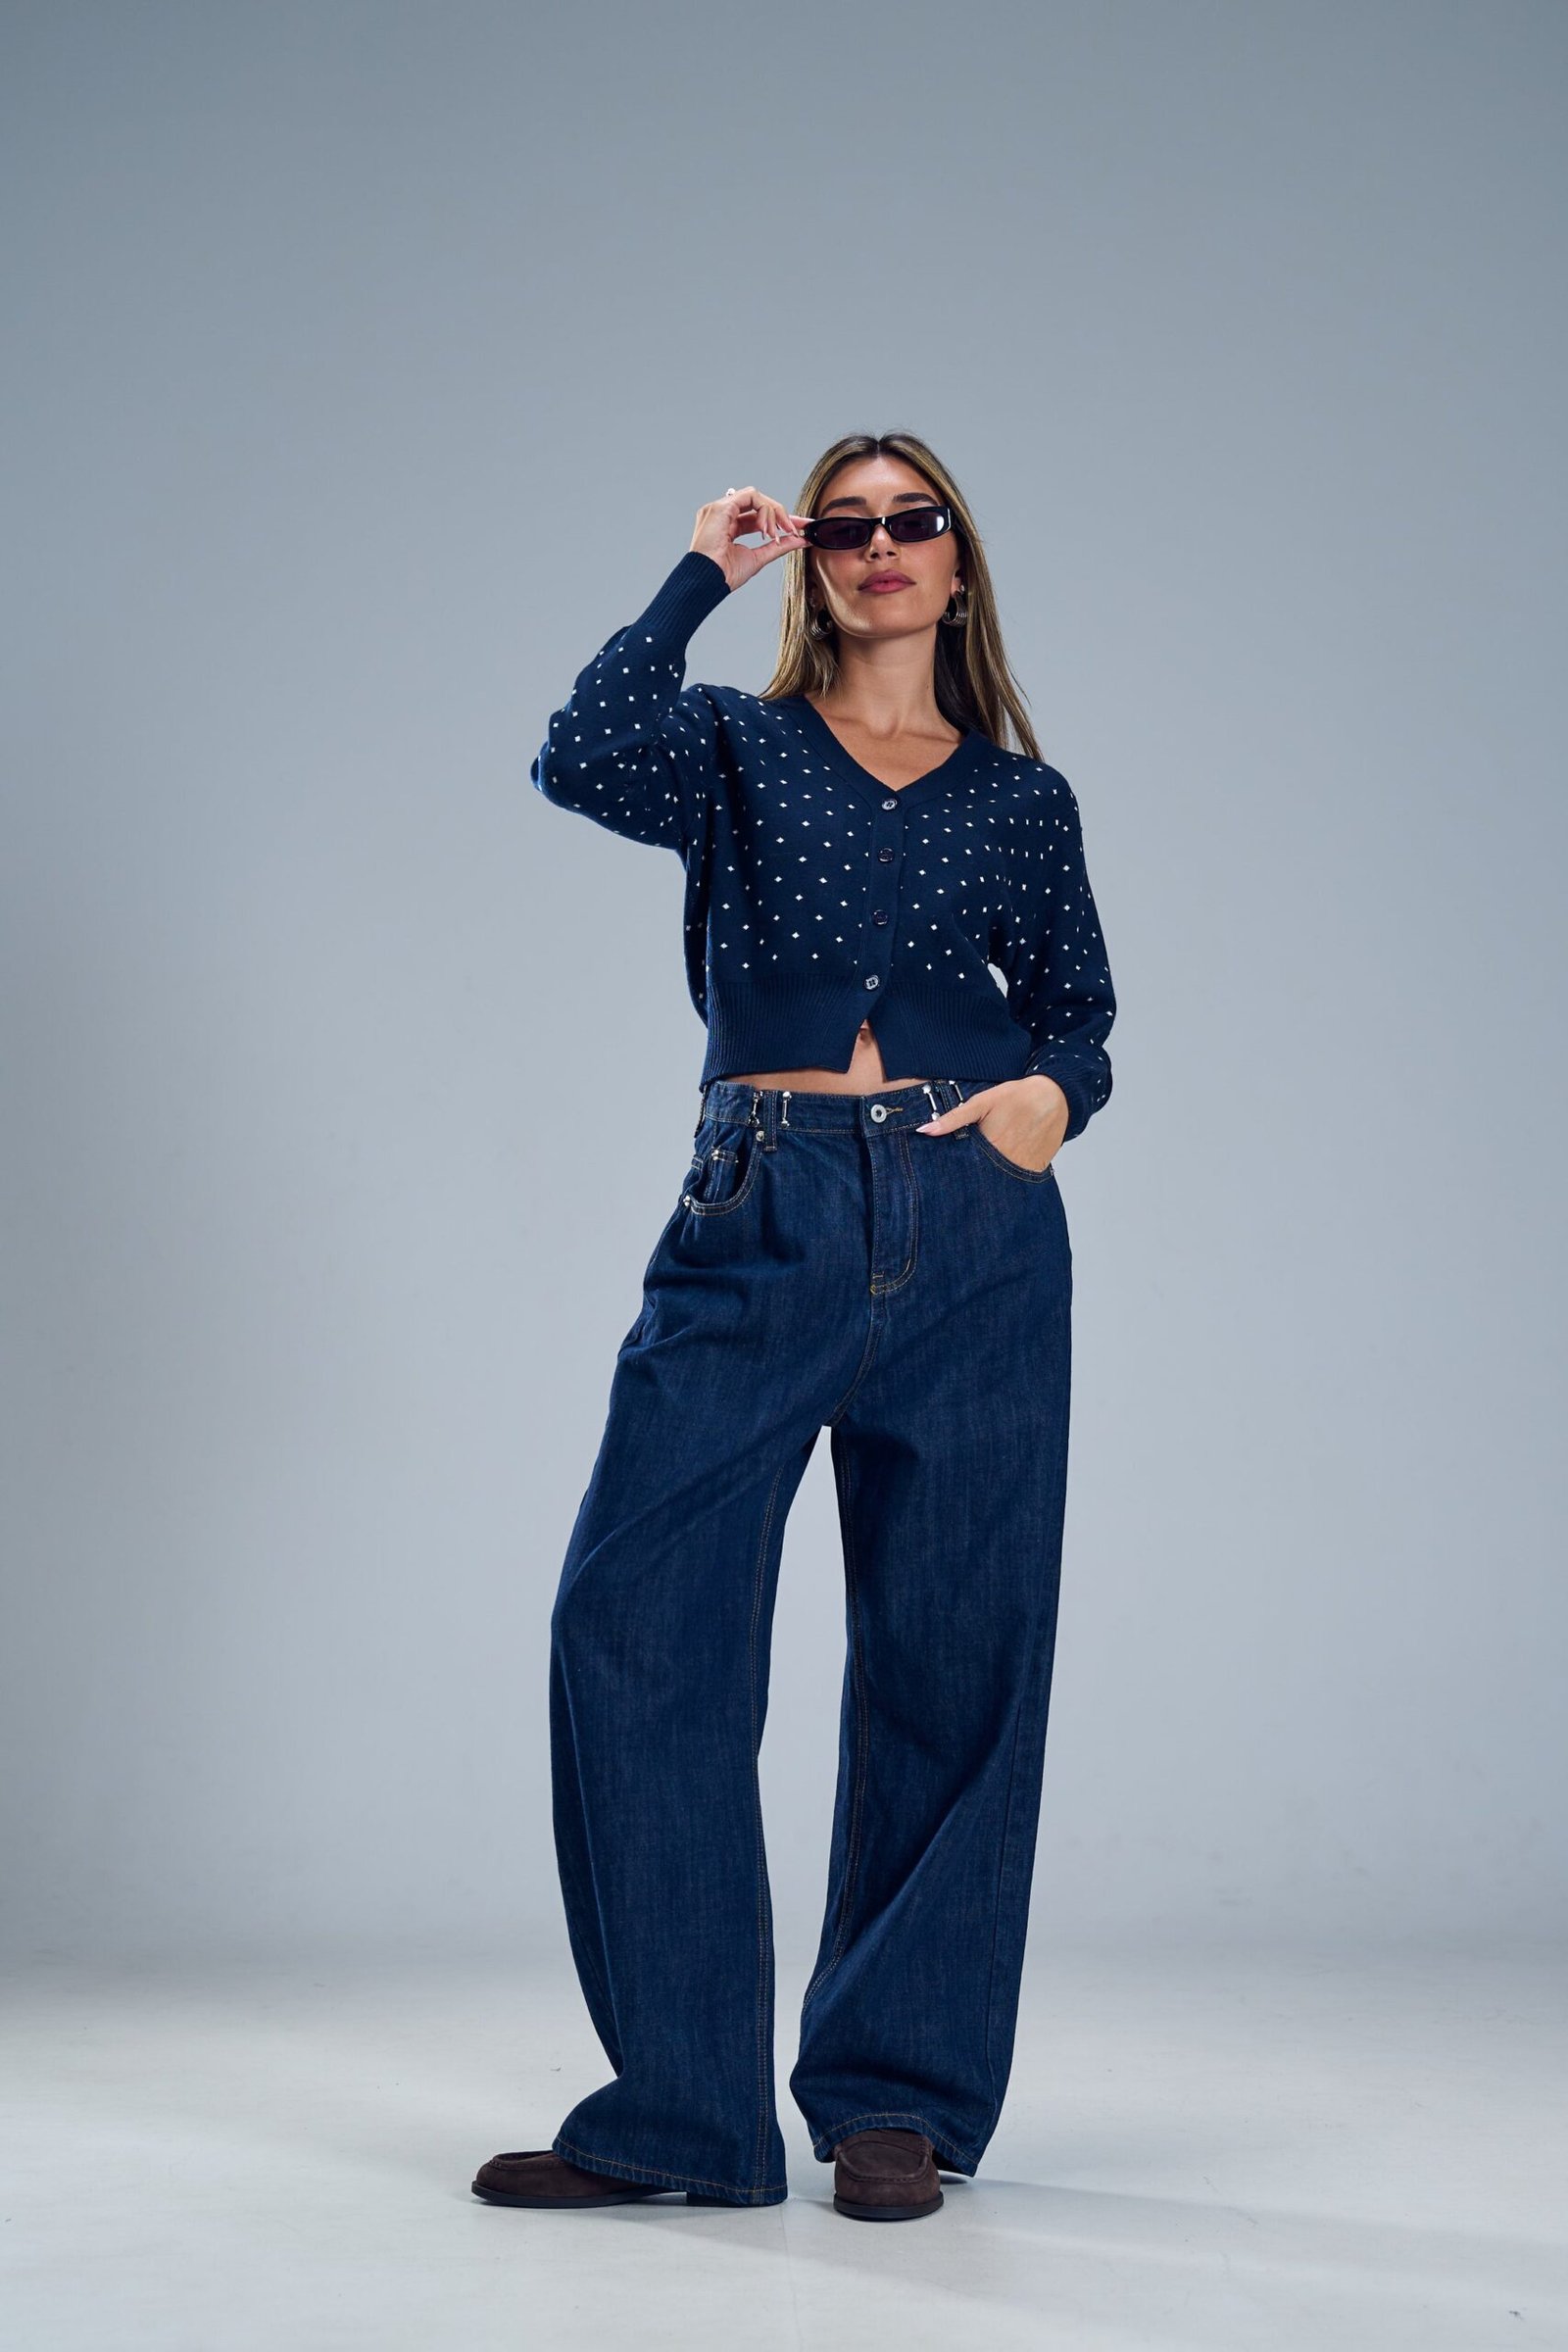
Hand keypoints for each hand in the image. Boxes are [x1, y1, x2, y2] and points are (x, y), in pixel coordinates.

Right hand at [692, 487, 811, 590]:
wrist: (709, 580)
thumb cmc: (725, 575)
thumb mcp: (759, 558)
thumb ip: (778, 546)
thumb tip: (800, 539)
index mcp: (728, 526)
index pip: (757, 515)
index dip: (779, 519)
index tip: (799, 527)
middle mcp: (723, 514)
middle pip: (758, 504)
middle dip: (780, 515)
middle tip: (793, 530)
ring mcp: (720, 508)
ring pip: (756, 498)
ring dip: (772, 514)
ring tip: (773, 535)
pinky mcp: (721, 507)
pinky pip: (751, 496)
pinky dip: (764, 510)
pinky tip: (766, 529)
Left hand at [916, 1075, 1068, 1171]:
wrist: (1057, 1097)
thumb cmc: (1017, 1096)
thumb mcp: (982, 1101)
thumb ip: (954, 1118)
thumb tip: (925, 1130)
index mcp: (990, 1146)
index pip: (963, 1169)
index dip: (953, 1174)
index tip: (944, 1176)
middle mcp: (1006, 1162)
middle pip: (981, 1180)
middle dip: (969, 1180)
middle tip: (960, 1180)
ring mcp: (1023, 1169)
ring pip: (999, 1184)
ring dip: (989, 1182)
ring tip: (982, 1176)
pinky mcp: (1035, 1171)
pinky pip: (1017, 1182)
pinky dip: (1007, 1180)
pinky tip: (1000, 1172)